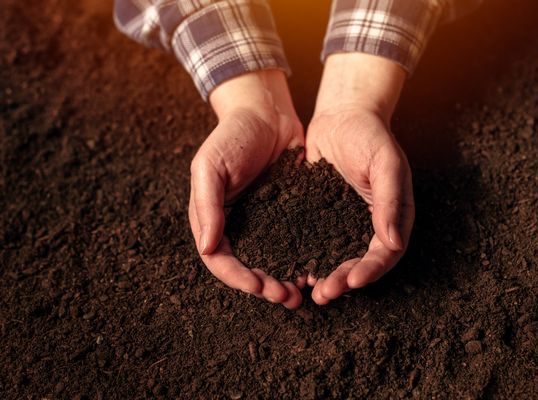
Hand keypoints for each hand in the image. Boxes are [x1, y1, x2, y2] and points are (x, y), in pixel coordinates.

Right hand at [189, 70, 304, 308]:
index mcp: (213, 218)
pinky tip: (315, 268)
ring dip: (283, 280)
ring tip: (300, 293)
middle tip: (286, 297)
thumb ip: (207, 205)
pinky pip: (293, 243)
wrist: (267, 112)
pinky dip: (301, 259)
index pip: (219, 260)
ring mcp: (262, 222)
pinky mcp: (287, 215)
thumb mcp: (210, 165)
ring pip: (271, 261)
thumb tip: (207, 247)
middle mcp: (237, 226)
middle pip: (247, 268)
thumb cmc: (232, 135)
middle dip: (264, 286)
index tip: (258, 286)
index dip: (237, 277)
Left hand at [305, 53, 414, 304]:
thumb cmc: (370, 134)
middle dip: (343, 281)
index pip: (385, 253)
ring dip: (323, 274)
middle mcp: (368, 224)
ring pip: (335, 257)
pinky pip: (315, 240)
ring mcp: (344, 221)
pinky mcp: (321, 215)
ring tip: (306, 289)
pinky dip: (305, 255)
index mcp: (392, 216)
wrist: (342, 114)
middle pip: (359, 263)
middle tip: (322, 294)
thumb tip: (394, 242)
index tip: (351, 282)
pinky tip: (290, 266)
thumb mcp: (386, 163)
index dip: (370, 271)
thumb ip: (391, 201)